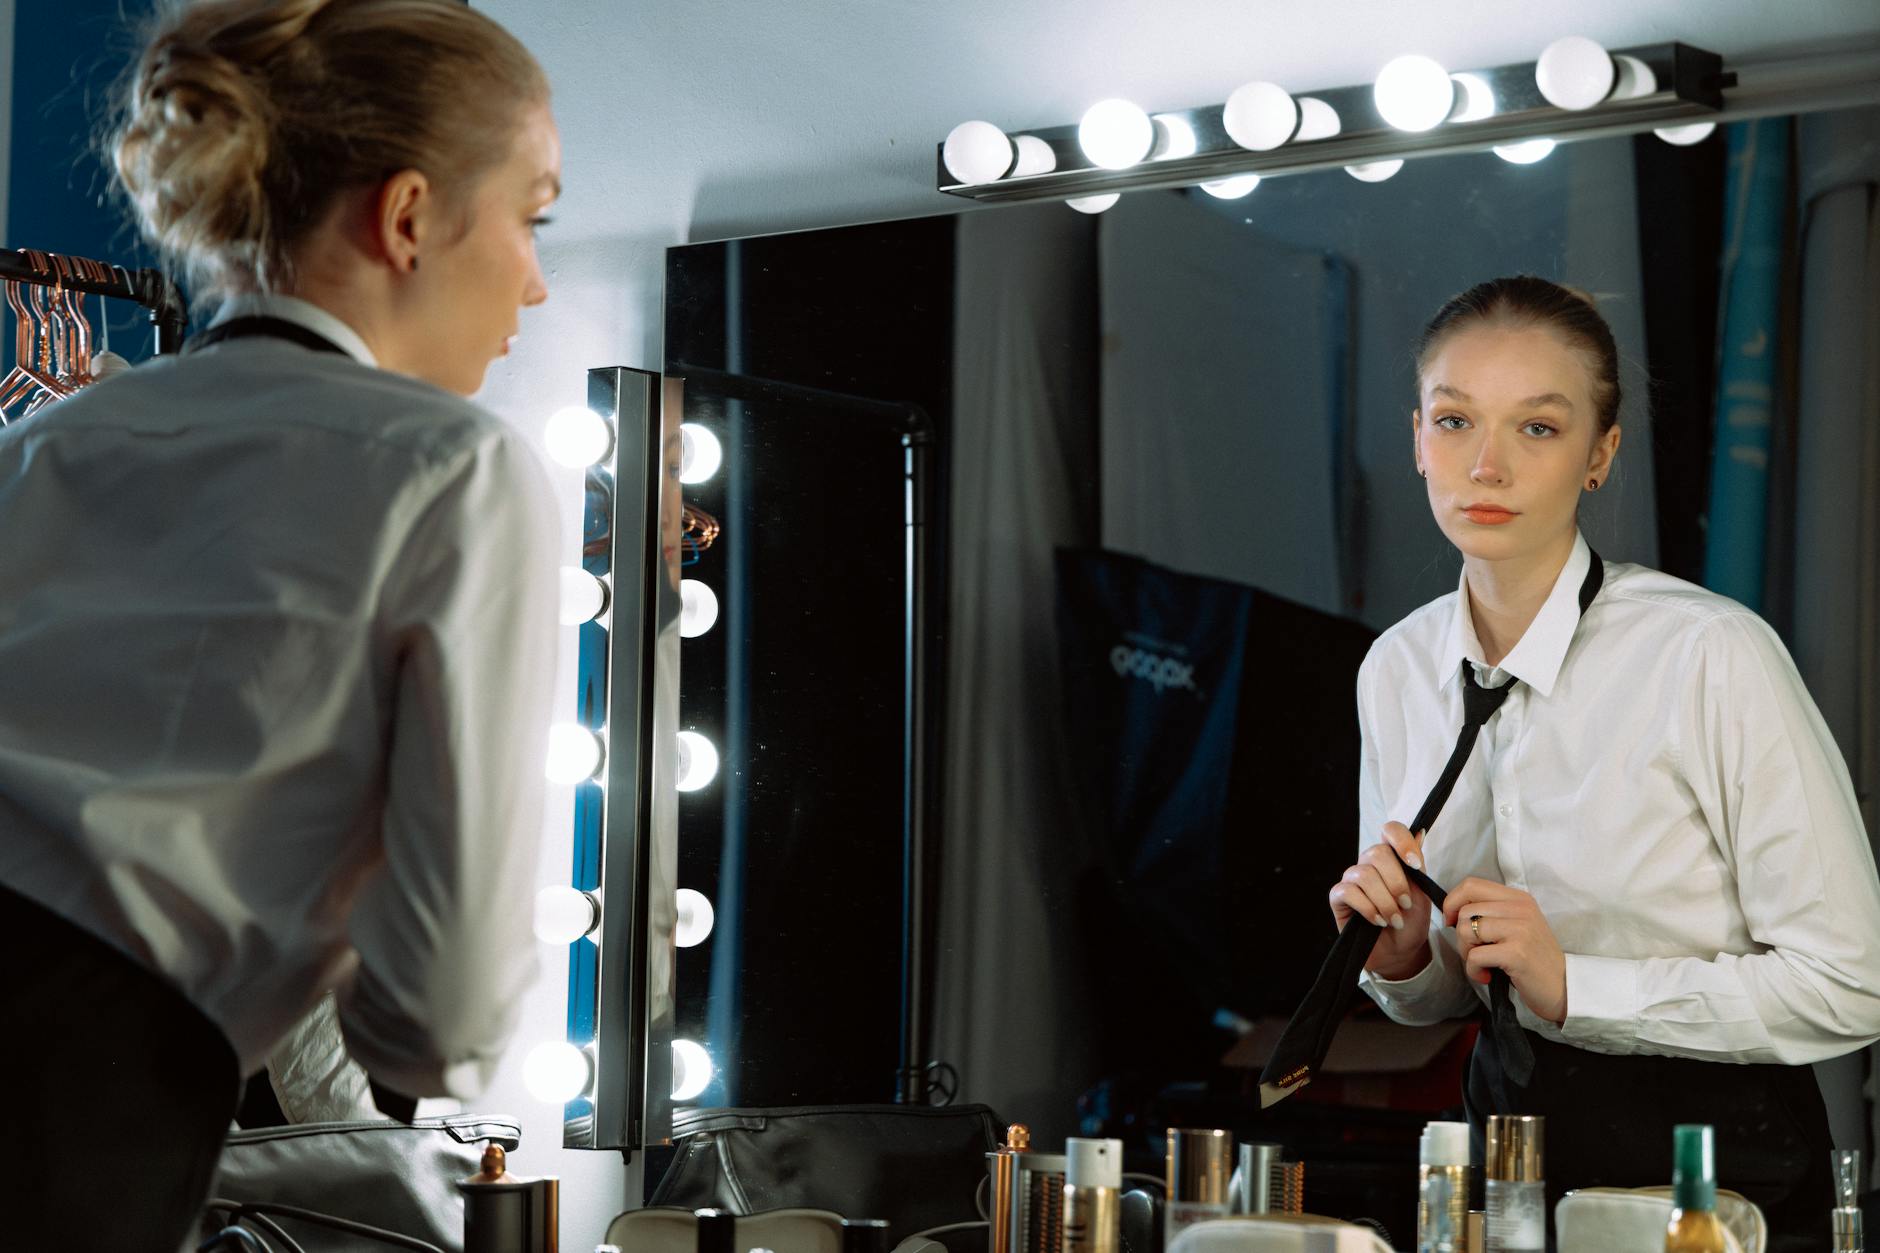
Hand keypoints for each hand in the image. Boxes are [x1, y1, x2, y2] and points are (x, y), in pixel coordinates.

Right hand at [1329, 822, 1432, 980]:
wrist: (1400, 951)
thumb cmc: (1411, 920)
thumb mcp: (1422, 892)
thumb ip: (1418, 864)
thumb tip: (1419, 832)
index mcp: (1391, 857)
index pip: (1390, 830)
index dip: (1401, 841)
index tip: (1415, 864)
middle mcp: (1369, 863)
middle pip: (1377, 853)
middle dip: (1396, 882)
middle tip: (1405, 905)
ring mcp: (1351, 879)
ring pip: (1364, 875)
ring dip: (1384, 901)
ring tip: (1394, 920)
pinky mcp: (1338, 897)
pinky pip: (1349, 892)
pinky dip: (1368, 908)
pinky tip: (1377, 921)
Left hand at [1442, 878, 1568, 1024]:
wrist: (1564, 987)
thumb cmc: (1533, 959)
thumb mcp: (1517, 925)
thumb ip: (1492, 913)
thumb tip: (1452, 911)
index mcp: (1518, 898)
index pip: (1471, 885)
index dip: (1452, 902)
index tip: (1451, 922)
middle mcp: (1520, 908)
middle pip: (1464, 911)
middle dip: (1460, 936)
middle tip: (1476, 953)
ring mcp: (1520, 929)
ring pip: (1466, 930)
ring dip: (1467, 953)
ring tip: (1484, 964)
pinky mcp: (1516, 953)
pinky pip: (1475, 955)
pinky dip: (1473, 970)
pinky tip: (1487, 976)